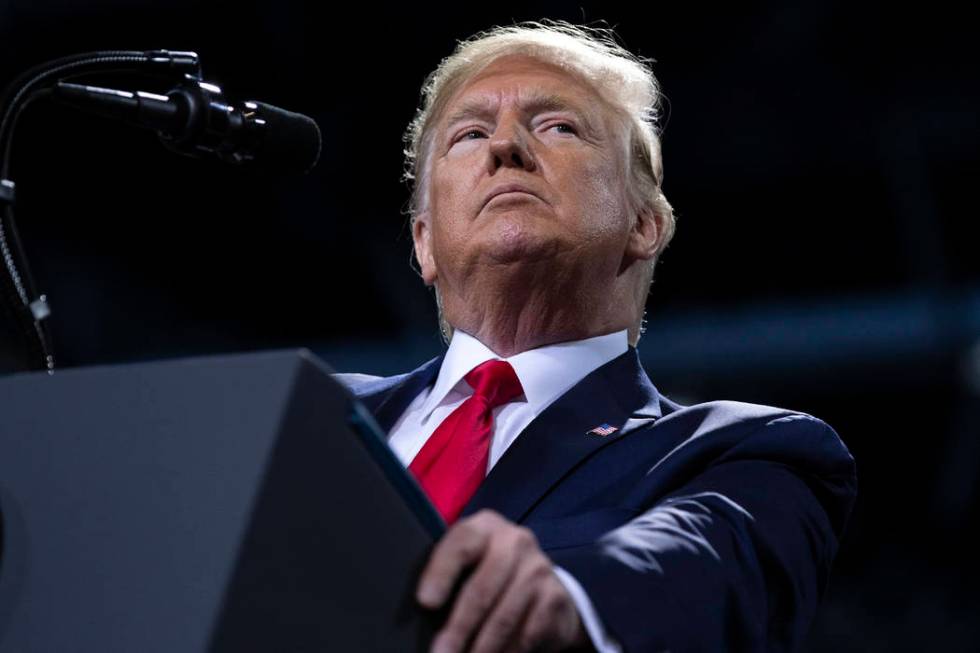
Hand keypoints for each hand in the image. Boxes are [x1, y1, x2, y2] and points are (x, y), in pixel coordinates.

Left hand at [417, 509, 589, 652]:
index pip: (461, 544)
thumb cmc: (487, 573)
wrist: (543, 583)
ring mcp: (539, 569)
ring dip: (481, 649)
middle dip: (458, 627)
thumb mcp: (469, 563)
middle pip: (482, 589)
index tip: (425, 602)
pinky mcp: (555, 599)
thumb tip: (420, 610)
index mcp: (485, 528)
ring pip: (504, 617)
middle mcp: (515, 542)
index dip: (442, 572)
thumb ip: (448, 575)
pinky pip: (526, 634)